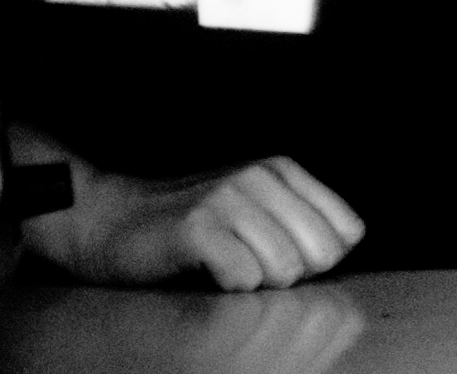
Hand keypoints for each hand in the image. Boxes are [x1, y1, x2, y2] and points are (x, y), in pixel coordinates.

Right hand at [32, 155, 366, 290]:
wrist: (110, 222)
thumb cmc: (190, 225)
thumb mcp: (254, 208)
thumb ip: (301, 220)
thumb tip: (346, 246)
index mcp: (282, 169)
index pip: (346, 231)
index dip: (318, 259)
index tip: (280, 257)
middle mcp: (260, 176)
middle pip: (319, 254)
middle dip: (291, 274)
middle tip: (248, 264)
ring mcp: (227, 198)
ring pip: (284, 269)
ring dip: (257, 282)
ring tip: (225, 265)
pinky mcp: (196, 227)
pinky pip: (244, 278)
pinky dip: (229, 286)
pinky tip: (206, 270)